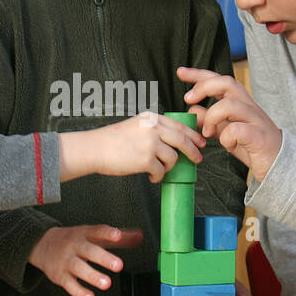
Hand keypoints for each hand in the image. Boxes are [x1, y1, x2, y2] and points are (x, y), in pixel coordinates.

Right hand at [28, 224, 141, 295]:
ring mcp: (66, 261)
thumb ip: (117, 236)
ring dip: (92, 276)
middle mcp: (75, 246)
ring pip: (78, 268)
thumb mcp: (93, 234)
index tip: (118, 236)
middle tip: (118, 265)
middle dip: (103, 258)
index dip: (108, 233)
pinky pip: (69, 284)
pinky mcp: (60, 276)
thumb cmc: (74, 240)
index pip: (97, 231)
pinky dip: (79, 292)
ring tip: (106, 283)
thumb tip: (139, 236)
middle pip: (89, 251)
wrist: (42, 244)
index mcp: (85, 234)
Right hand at [59, 112, 205, 183]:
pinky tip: (152, 177)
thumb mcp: (135, 125)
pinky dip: (158, 176)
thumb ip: (152, 129)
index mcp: (151, 118)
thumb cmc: (112, 140)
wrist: (95, 148)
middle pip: (182, 140)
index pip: (179, 125)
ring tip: (160, 170)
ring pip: (173, 158)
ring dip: (169, 167)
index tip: (200, 143)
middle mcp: (153, 128)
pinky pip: (161, 171)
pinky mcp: (146, 160)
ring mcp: (150, 144)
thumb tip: (172, 143)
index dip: (192, 135)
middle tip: (197, 159)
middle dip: (193, 151)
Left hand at [177, 67, 282, 182]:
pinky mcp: (260, 137)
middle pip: (228, 83)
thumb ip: (211, 120)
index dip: (199, 75)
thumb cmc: (254, 147)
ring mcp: (256, 120)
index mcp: (241, 104)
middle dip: (204, 87)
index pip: (220, 80)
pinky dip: (227, 138)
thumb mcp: (227, 132)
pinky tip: (228, 145)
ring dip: (212, 117)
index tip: (181, 73)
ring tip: (207, 133)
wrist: (281, 165)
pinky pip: (238, 129)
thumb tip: (192, 110)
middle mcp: (249, 107)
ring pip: (231, 104)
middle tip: (188, 99)